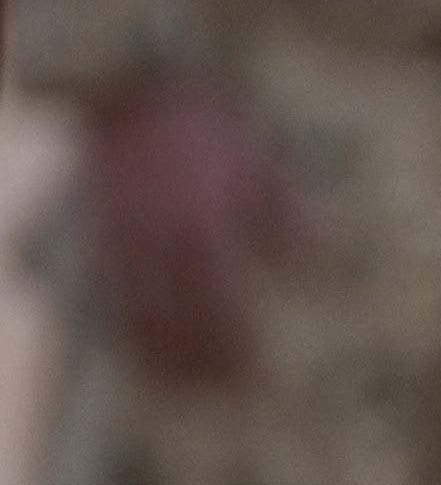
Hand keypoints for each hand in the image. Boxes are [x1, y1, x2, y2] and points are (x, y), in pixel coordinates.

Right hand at [73, 74, 295, 398]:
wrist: (130, 84)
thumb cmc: (204, 125)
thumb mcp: (257, 165)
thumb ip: (285, 216)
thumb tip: (314, 260)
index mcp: (199, 224)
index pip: (218, 304)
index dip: (232, 347)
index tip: (253, 380)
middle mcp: (151, 239)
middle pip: (170, 321)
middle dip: (192, 365)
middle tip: (218, 400)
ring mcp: (110, 239)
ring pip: (128, 314)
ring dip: (151, 356)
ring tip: (176, 391)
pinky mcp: (83, 234)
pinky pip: (97, 295)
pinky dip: (116, 327)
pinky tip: (133, 352)